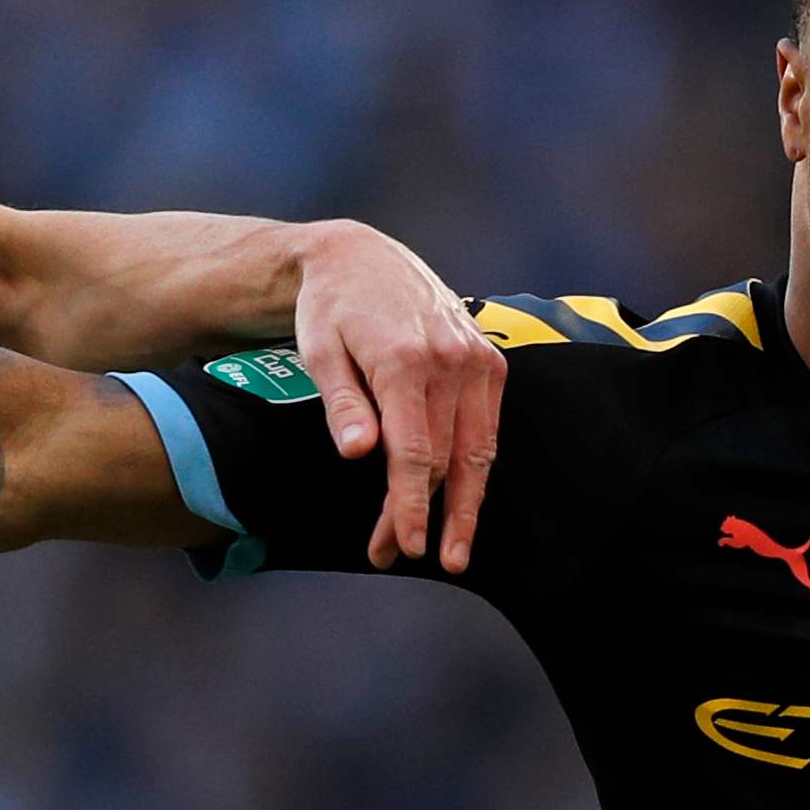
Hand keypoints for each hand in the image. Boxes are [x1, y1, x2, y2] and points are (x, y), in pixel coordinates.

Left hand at [288, 221, 502, 572]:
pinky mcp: (490, 360)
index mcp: (403, 360)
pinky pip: (487, 428)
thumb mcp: (320, 351)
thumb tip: (358, 452)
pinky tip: (463, 500)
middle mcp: (449, 360)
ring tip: (454, 550)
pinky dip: (476, 467)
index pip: (414, 452)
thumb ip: (342, 403)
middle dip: (425, 513)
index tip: (408, 546)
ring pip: (477, 450)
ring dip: (464, 505)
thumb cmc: (331, 309)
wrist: (361, 256)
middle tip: (401, 552)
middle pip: (443, 460)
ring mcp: (476, 360)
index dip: (411, 505)